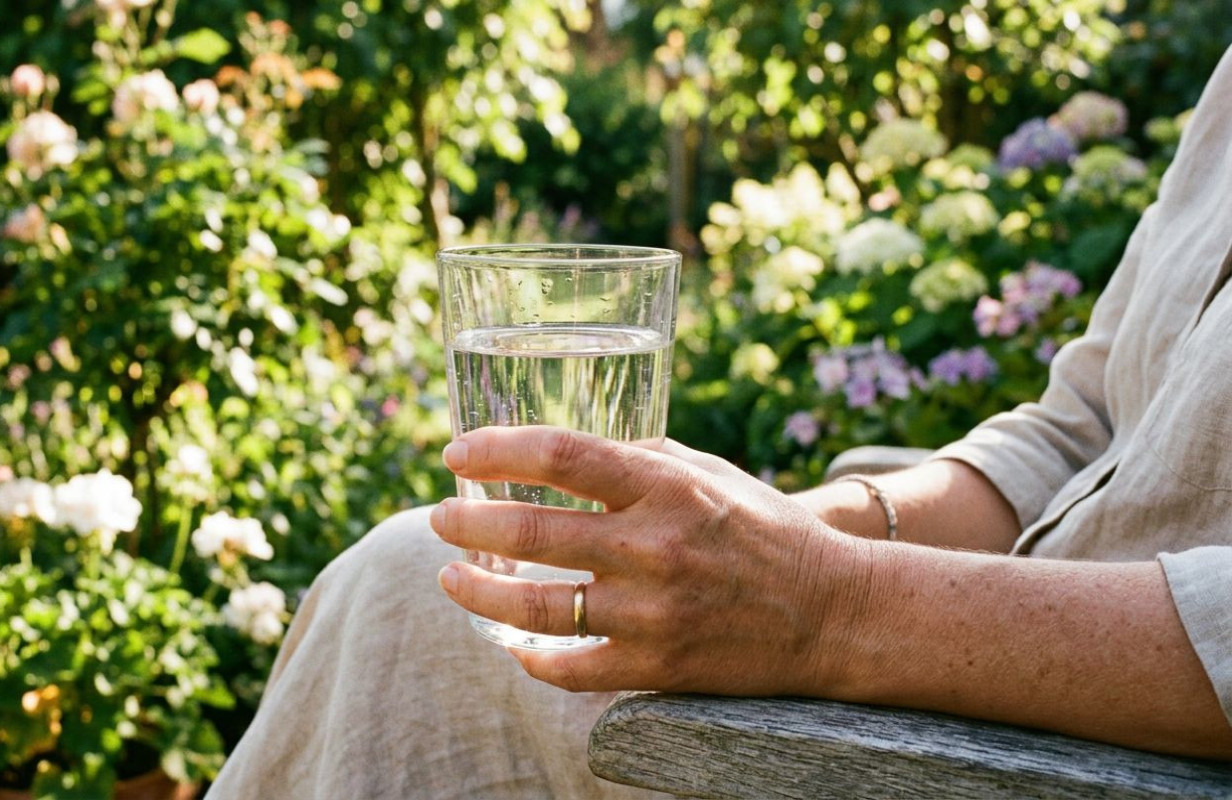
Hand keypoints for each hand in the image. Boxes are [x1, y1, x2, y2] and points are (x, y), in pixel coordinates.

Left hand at [431, 426, 868, 695]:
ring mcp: (654, 611)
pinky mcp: (659, 665)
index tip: (456, 454)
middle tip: (440, 518)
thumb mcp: (709, 473)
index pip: (562, 456)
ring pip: (538, 607)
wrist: (833, 614)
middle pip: (531, 532)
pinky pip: (573, 667)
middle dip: (468, 523)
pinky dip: (532, 658)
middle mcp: (654, 545)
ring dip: (479, 592)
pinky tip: (512, 646)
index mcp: (666, 486)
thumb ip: (641, 458)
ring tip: (450, 577)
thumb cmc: (765, 532)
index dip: (497, 450)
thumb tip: (568, 452)